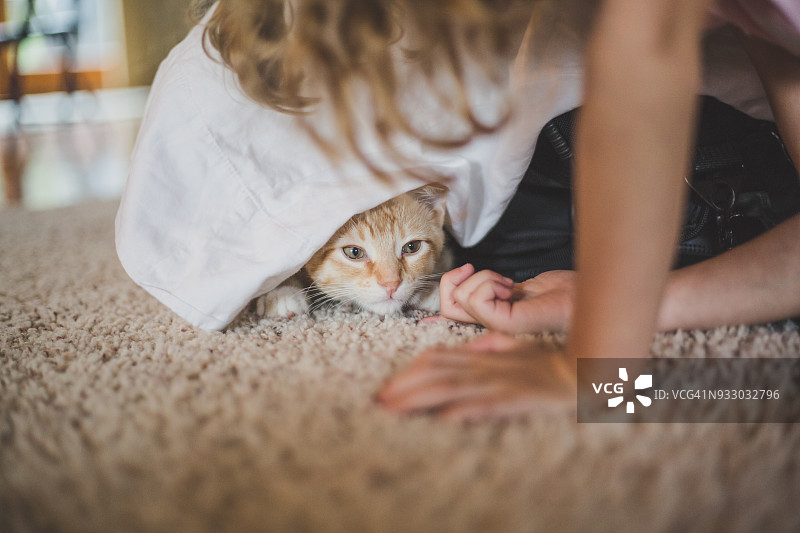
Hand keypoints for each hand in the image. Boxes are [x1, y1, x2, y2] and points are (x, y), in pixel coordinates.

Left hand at [376, 333, 576, 420]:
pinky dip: (461, 411)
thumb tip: (460, 353)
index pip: (435, 359)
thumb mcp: (512, 348)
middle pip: (434, 373)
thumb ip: (486, 348)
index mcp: (481, 356)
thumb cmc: (546, 362)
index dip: (408, 372)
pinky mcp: (514, 397)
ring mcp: (498, 381)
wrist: (581, 370)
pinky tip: (441, 420)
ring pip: (450, 386)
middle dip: (403, 387)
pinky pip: (483, 404)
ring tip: (394, 411)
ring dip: (418, 399)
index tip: (387, 389)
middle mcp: (484, 367)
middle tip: (378, 404)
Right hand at [436, 264, 575, 333]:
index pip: (450, 314)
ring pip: (460, 298)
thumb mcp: (516, 286)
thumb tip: (461, 281)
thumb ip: (490, 289)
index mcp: (492, 319)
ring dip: (482, 278)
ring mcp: (497, 328)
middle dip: (454, 280)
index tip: (461, 276)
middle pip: (447, 307)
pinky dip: (489, 284)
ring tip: (509, 283)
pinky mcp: (506, 324)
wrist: (590, 293)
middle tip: (484, 273)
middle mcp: (491, 327)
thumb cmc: (561, 291)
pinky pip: (477, 300)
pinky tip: (512, 289)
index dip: (444, 294)